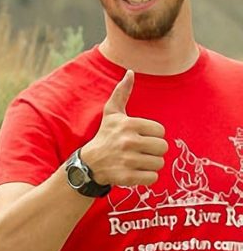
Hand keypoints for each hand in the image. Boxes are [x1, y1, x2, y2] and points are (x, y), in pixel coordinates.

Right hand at [79, 70, 167, 185]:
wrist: (89, 164)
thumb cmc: (105, 136)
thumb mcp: (112, 114)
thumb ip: (122, 93)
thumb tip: (130, 72)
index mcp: (128, 125)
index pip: (161, 131)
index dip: (152, 135)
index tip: (139, 137)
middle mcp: (127, 142)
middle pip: (162, 148)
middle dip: (153, 151)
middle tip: (139, 151)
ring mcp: (127, 160)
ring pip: (159, 163)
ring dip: (150, 164)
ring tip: (136, 161)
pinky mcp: (127, 177)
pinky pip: (152, 178)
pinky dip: (146, 177)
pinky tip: (135, 172)